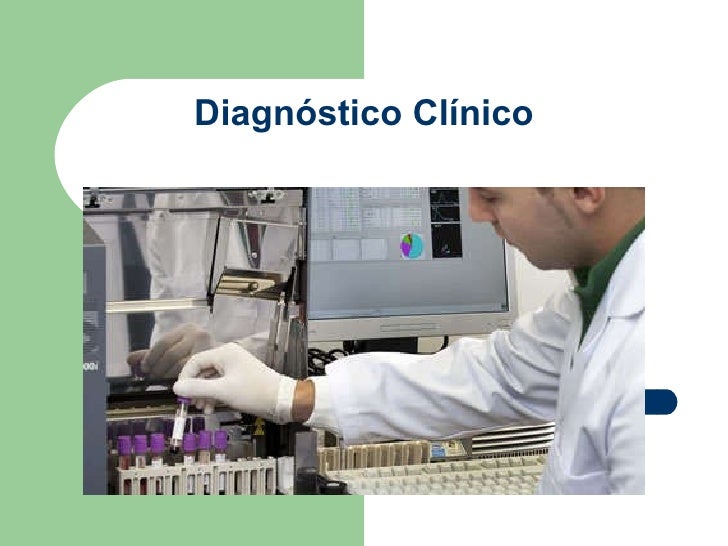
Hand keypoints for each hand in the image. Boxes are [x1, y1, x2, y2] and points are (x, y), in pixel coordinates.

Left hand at [127, 323, 213, 378]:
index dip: (151, 357)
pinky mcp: (213, 363)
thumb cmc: (197, 351)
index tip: (145, 369)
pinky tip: (179, 384)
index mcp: (186, 329)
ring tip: (164, 382)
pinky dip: (184, 380)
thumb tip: (131, 359)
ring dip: (169, 377)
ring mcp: (208, 347)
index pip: (163, 342)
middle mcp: (198, 335)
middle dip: (159, 369)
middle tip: (153, 378)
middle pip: (171, 355)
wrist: (226, 356)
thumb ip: (153, 353)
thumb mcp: (175, 347)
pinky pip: (193, 373)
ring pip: (182, 366)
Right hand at [172, 342, 295, 422]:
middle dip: (195, 388)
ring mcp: (234, 367)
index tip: (180, 395)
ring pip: (210, 379)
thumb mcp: (223, 391)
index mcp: (224, 353)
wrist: (281, 399)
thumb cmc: (253, 393)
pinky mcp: (239, 378)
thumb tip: (175, 387)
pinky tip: (211, 408)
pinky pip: (220, 384)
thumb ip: (198, 388)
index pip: (195, 361)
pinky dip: (214, 395)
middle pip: (202, 370)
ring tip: (203, 409)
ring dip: (204, 394)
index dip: (185, 377)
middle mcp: (228, 356)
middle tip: (192, 404)